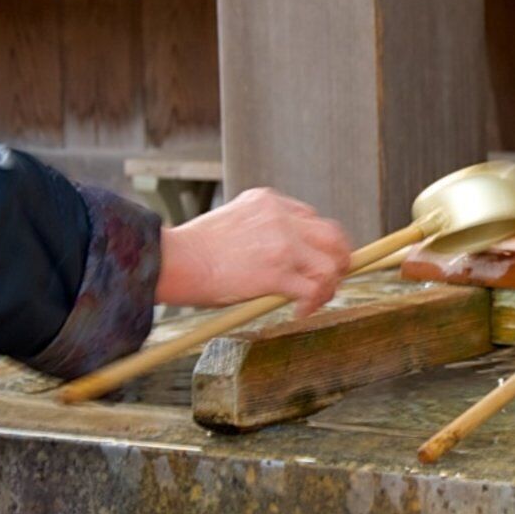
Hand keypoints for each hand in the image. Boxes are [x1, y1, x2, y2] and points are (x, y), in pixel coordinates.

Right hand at [158, 187, 351, 317]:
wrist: (175, 260)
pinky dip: (313, 304)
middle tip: (332, 279)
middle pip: (333, 235)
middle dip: (339, 259)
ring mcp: (282, 244)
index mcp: (268, 201)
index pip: (311, 218)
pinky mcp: (278, 273)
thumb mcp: (233, 222)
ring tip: (315, 300)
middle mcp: (280, 217)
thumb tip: (277, 260)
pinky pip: (314, 291)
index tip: (314, 260)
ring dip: (329, 285)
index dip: (317, 243)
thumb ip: (260, 231)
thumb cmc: (194, 250)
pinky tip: (299, 312)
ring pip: (330, 264)